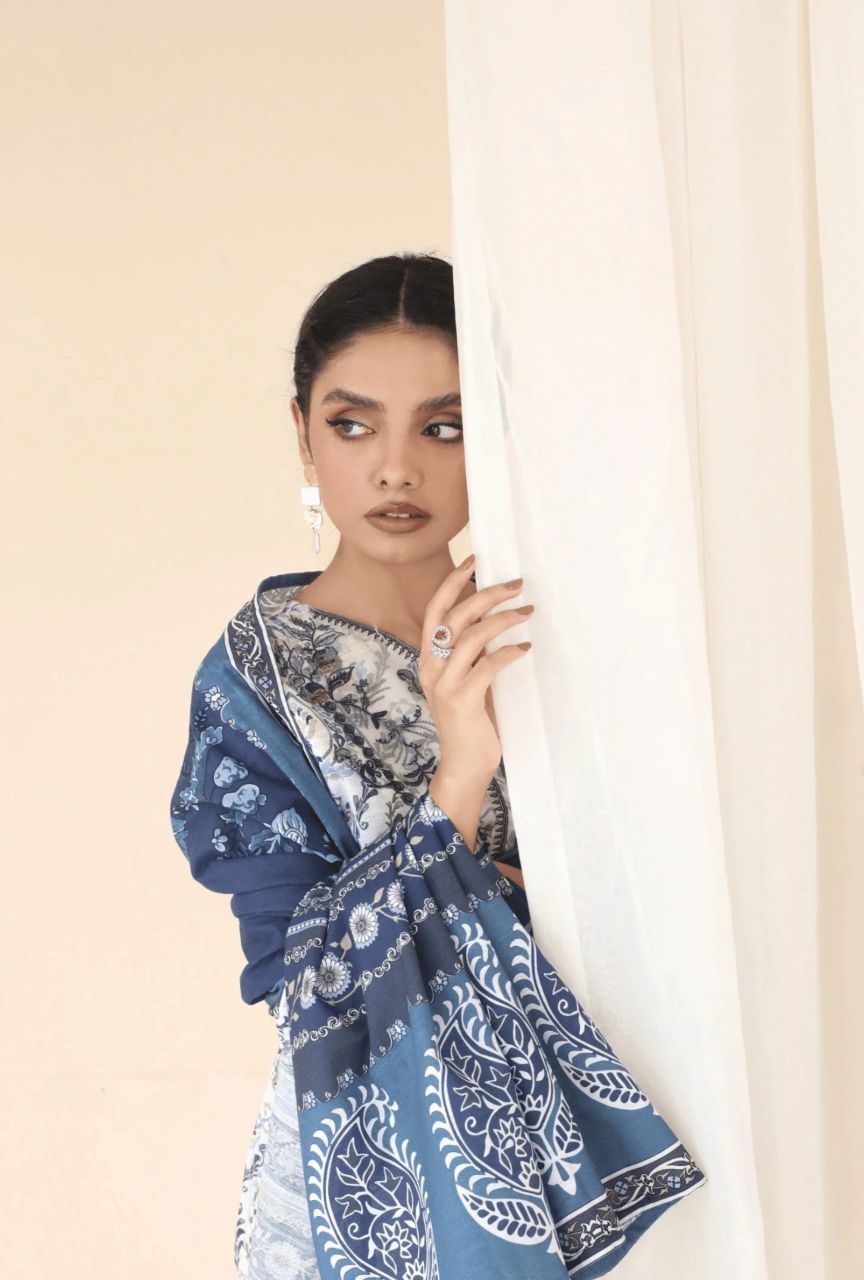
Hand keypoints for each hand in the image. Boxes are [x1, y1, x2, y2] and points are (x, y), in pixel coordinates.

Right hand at [421, 557, 531, 848]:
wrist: (464, 766)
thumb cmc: (471, 721)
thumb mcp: (466, 680)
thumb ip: (472, 653)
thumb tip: (496, 617)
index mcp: (429, 658)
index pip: (435, 609)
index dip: (453, 582)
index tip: (476, 560)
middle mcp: (431, 666)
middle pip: (455, 615)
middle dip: (487, 593)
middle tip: (517, 584)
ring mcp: (444, 684)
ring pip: (470, 636)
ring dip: (503, 619)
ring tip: (527, 612)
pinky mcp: (462, 700)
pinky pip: (488, 665)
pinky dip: (508, 652)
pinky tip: (525, 649)